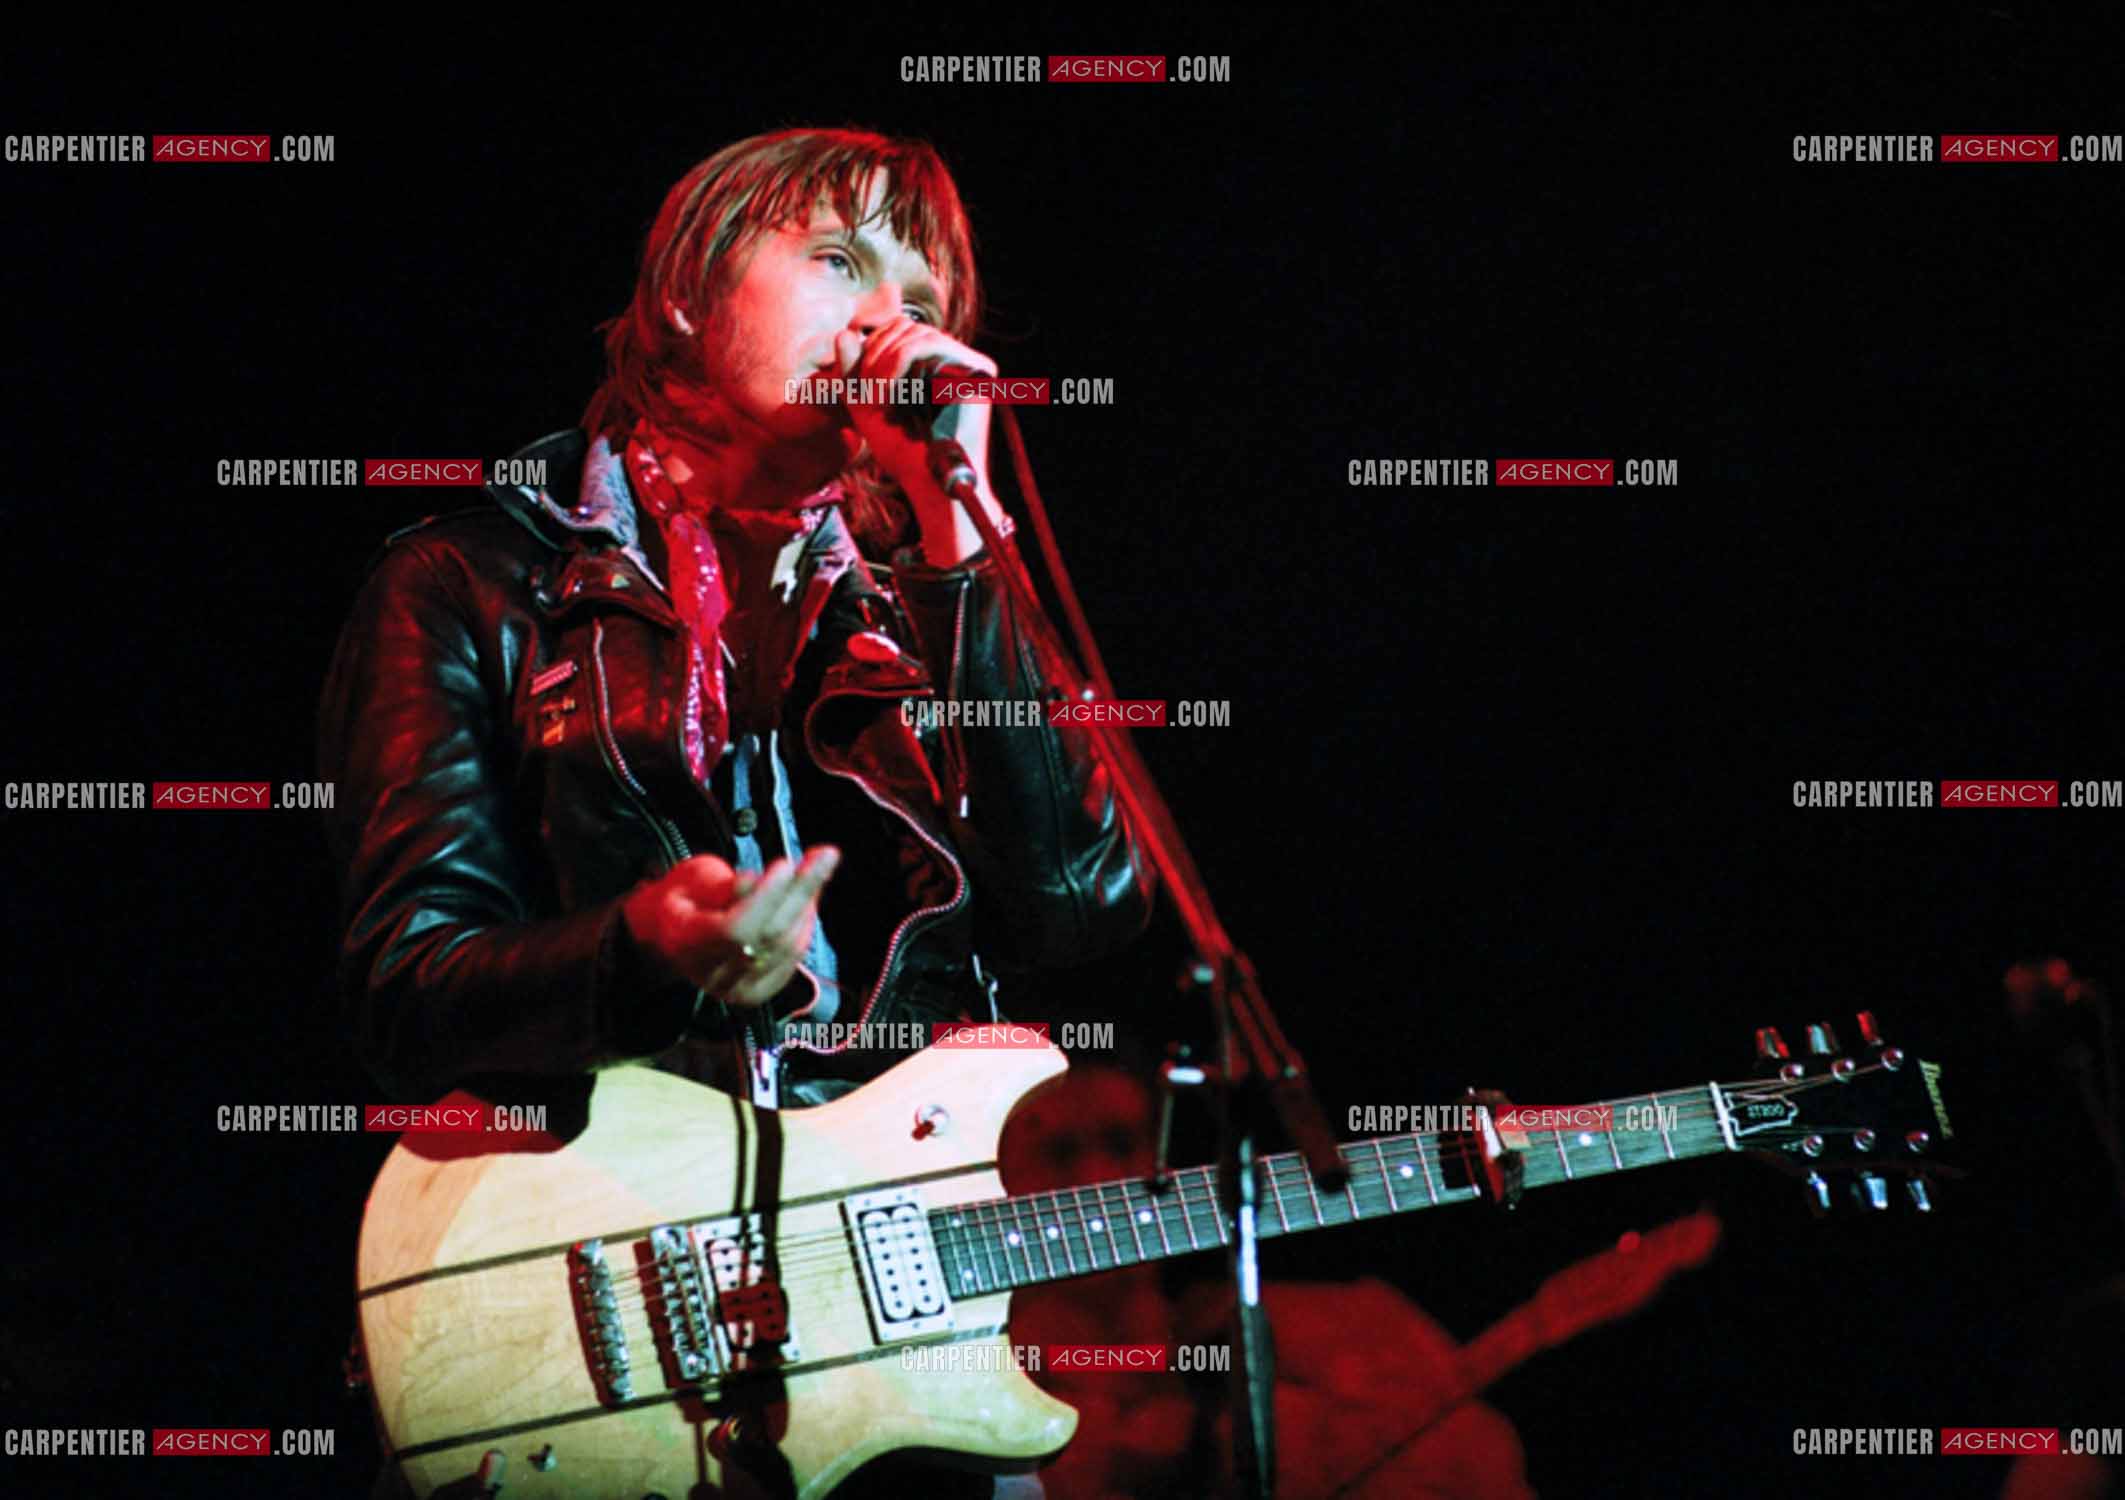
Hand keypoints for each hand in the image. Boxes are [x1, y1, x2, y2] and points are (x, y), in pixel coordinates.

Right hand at [622, 846, 839, 1007]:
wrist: (672, 937)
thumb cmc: (682, 900)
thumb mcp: (691, 878)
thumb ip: (723, 885)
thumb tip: (757, 882)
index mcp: (687, 945)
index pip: (735, 929)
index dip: (765, 898)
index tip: (785, 864)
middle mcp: (715, 975)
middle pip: (770, 936)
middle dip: (801, 891)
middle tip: (825, 855)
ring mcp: (739, 989)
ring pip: (788, 947)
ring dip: (808, 904)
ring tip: (819, 866)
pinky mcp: (760, 990)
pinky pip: (793, 956)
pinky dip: (805, 922)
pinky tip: (810, 896)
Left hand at [832, 318, 999, 524]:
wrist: (928, 485)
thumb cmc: (901, 452)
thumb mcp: (866, 406)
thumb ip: (852, 370)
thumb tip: (844, 331)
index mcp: (934, 365)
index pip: (899, 329)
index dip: (871, 347)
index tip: (858, 387)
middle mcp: (955, 362)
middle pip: (907, 326)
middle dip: (876, 355)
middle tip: (865, 395)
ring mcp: (969, 365)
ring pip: (917, 333)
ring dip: (884, 362)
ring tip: (875, 398)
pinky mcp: (977, 372)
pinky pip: (930, 345)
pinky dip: (898, 363)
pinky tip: (887, 395)